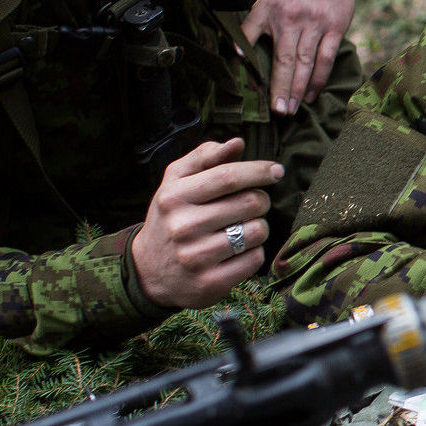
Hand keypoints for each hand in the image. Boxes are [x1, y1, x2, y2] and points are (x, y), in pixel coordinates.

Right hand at [130, 138, 283, 308]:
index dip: (258, 170)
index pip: (228, 176)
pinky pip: (255, 258)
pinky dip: (255, 251)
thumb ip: (204, 158)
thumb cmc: (171, 218)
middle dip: (262, 199)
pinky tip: (239, 250)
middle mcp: (183, 226)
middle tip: (255, 203)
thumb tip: (237, 143)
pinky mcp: (211, 282)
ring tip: (244, 227)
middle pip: (249, 202)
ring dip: (260, 226)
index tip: (276, 170)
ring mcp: (196, 256)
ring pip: (257, 231)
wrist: (148, 271)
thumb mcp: (175, 183)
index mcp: (174, 197)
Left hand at [241, 0, 355, 116]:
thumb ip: (248, 15)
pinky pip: (326, 58)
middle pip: (285, 60)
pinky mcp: (334, 28)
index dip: (250, 59)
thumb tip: (233, 45)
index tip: (246, 77)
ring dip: (298, 89)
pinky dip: (319, 78)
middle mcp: (292, 19)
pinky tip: (312, 94)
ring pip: (306, 63)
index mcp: (270, 8)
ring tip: (292, 110)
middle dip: (281, 89)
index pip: (255, 37)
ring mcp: (315, 25)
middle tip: (278, 113)